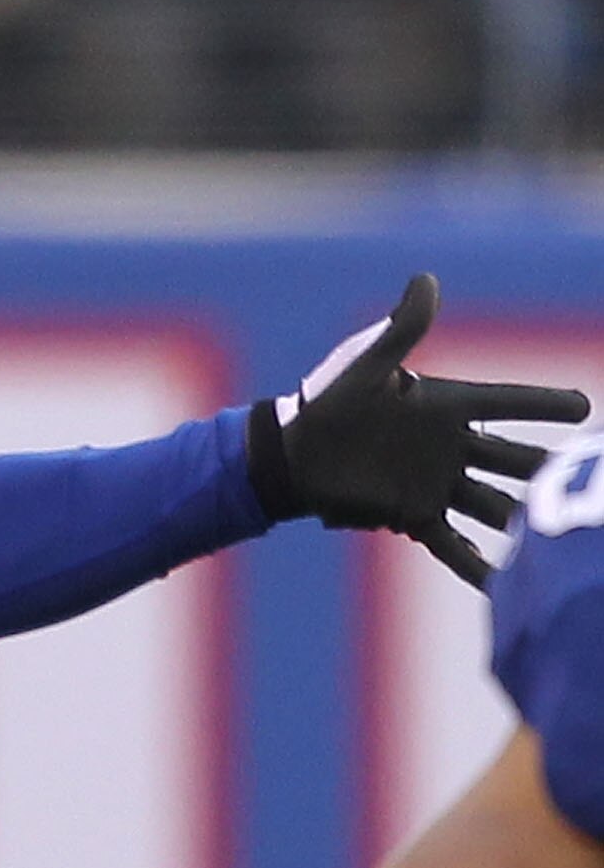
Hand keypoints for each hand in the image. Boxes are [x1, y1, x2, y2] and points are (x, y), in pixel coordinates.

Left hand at [251, 273, 590, 588]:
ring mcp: (435, 483)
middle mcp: (449, 446)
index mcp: (445, 404)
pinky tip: (504, 586)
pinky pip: (452, 544)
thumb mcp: (362, 364)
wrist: (292, 454)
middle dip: (548, 467)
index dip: (544, 404)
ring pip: (492, 502)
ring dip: (523, 519)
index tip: (583, 408)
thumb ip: (401, 329)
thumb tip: (425, 281)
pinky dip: (476, 565)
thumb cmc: (327, 401)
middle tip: (583, 475)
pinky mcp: (412, 515)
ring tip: (554, 539)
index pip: (507, 403)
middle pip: (513, 458)